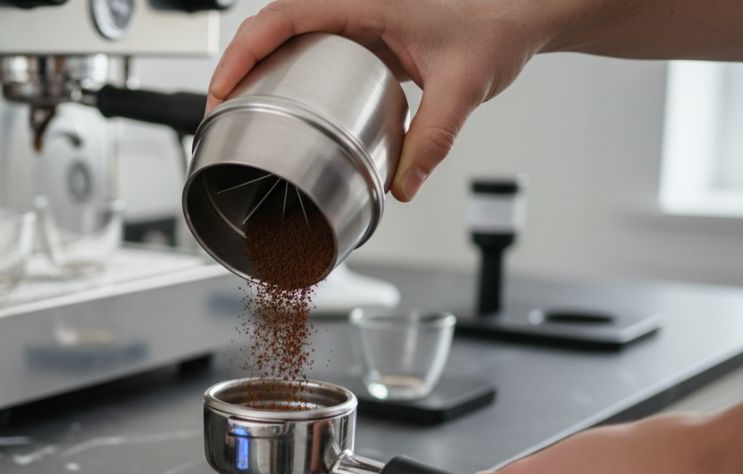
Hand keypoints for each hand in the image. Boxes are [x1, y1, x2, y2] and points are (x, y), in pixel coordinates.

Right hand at [206, 0, 549, 200]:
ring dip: (261, 67)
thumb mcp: (464, 86)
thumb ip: (433, 140)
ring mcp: (359, 18)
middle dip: (239, 63)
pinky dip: (290, 73)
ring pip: (291, 35)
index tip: (223, 84)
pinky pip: (314, 48)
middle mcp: (356, 4)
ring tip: (242, 109)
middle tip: (220, 108)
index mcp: (367, 0)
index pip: (286, 15)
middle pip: (275, 24)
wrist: (522, 16)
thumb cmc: (498, 27)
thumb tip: (402, 185)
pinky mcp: (367, 35)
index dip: (245, 49)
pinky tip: (288, 105)